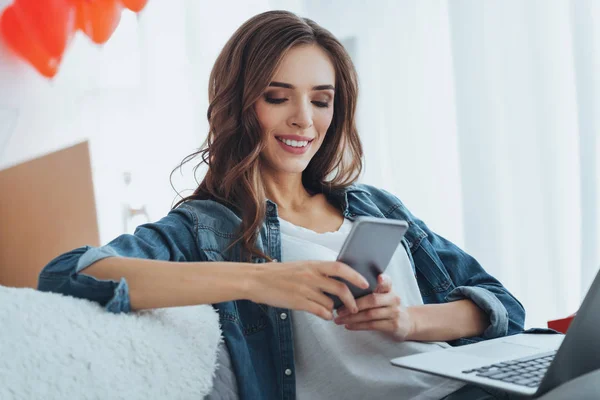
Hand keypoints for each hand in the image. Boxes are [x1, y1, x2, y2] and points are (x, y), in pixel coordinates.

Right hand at [247, 260, 369, 320]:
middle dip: (351, 300)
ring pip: (330, 302)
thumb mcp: (300, 267)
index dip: (355, 275)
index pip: (340, 267)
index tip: (365, 282)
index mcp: (312, 264)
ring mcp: (304, 290)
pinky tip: (325, 316)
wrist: (255, 280)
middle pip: (340, 288)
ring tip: (334, 311)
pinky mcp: (298, 302)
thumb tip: (334, 280)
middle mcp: (310, 275)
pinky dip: (326, 315)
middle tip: (355, 307)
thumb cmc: (277, 274)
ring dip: (335, 309)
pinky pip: (319, 311)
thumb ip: (317, 272)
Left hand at [333, 274, 414, 341]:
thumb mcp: (385, 295)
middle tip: (338, 310)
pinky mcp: (393, 325)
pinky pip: (373, 325)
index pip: (387, 282)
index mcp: (390, 289)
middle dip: (353, 305)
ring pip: (370, 314)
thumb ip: (372, 290)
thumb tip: (344, 289)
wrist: (408, 322)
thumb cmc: (388, 306)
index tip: (379, 277)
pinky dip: (358, 326)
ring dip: (352, 318)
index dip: (383, 280)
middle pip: (372, 300)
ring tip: (339, 320)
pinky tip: (348, 325)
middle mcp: (393, 299)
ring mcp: (394, 313)